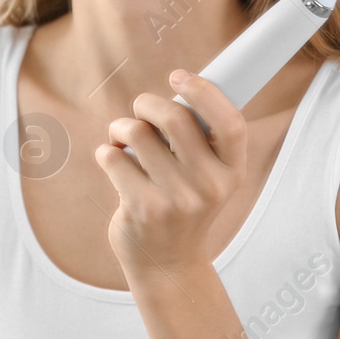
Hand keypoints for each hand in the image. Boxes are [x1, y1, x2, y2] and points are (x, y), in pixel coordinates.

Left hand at [93, 70, 247, 276]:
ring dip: (122, 127)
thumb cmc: (185, 204)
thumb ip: (201, 139)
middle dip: (148, 104)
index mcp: (232, 172)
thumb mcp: (209, 176)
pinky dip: (107, 151)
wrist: (168, 262)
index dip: (205, 92)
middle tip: (140, 109)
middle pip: (175, 119)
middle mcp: (210, 186)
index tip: (179, 76)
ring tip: (123, 139)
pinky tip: (114, 163)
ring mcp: (177, 200)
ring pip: (137, 133)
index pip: (230, 123)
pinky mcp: (143, 208)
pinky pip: (113, 157)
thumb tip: (179, 87)